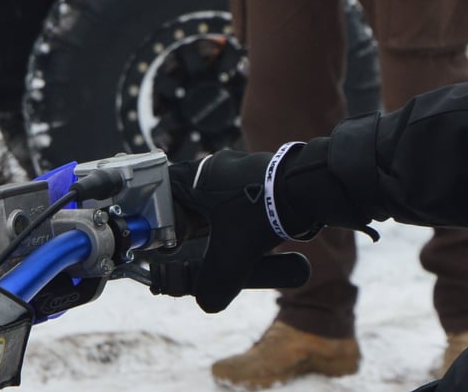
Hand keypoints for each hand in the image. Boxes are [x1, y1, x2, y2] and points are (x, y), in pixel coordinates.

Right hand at [167, 142, 368, 313]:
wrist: (306, 190)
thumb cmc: (262, 214)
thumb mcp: (234, 256)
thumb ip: (216, 283)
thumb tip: (207, 303)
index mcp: (197, 177)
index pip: (164, 192)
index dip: (161, 216)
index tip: (164, 236)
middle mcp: (214, 166)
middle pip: (190, 196)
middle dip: (191, 222)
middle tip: (192, 242)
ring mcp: (237, 165)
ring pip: (215, 195)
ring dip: (217, 217)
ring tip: (223, 239)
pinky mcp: (259, 170)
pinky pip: (238, 192)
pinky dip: (238, 212)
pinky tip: (248, 229)